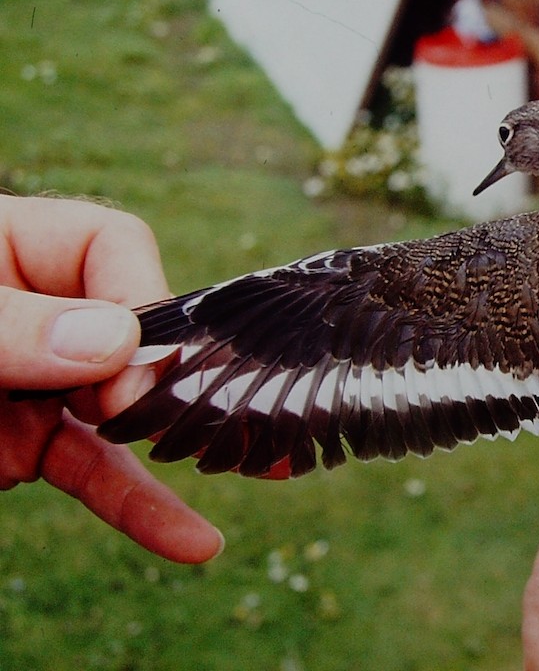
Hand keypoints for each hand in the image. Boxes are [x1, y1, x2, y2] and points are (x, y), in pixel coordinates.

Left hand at [0, 195, 222, 562]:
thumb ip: (9, 324)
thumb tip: (120, 344)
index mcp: (8, 243)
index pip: (111, 247)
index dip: (138, 299)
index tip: (129, 362)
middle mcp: (35, 309)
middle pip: (135, 330)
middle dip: (176, 378)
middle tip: (203, 421)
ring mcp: (35, 382)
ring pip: (126, 414)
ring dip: (187, 448)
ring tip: (266, 470)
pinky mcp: (24, 447)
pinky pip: (94, 475)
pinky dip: (139, 506)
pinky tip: (189, 540)